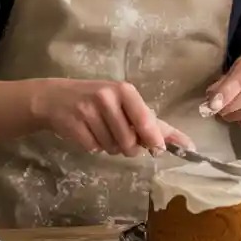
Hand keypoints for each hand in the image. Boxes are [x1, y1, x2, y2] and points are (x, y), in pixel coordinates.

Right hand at [35, 79, 193, 156]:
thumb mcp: (123, 102)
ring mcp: (88, 111)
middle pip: (129, 141)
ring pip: (112, 148)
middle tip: (119, 136)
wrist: (54, 97)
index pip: (145, 119)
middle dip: (128, 147)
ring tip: (101, 130)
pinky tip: (87, 132)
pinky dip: (93, 146)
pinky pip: (94, 149)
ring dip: (110, 147)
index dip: (154, 138)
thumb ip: (151, 122)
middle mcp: (107, 97)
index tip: (159, 150)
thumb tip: (186, 142)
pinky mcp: (73, 125)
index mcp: (124, 90)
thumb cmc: (96, 99)